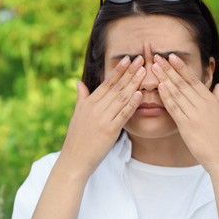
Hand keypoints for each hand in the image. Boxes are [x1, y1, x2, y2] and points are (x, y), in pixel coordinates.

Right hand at [59, 55, 144, 178]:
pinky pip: (123, 114)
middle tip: (141, 59)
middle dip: (129, 72)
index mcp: (89, 103)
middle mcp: (95, 108)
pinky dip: (132, 103)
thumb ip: (81, 97)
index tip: (128, 59)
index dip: (118, 70)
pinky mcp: (109, 130)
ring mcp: (102, 119)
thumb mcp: (77, 114)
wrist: (74, 159)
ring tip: (144, 71)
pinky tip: (140, 93)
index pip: (107, 83)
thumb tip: (78, 82)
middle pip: (116, 87)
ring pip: (121, 97)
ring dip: (134, 83)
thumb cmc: (77, 138)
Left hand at [152, 54, 218, 176]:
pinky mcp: (187, 126)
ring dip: (164, 78)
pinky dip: (167, 97)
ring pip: (177, 92)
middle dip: (168, 68)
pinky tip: (159, 87)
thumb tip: (218, 84)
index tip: (171, 56)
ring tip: (154, 67)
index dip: (180, 67)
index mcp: (211, 100)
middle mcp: (202, 104)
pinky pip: (175, 108)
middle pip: (182, 82)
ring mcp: (194, 114)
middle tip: (157, 56)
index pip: (192, 79)